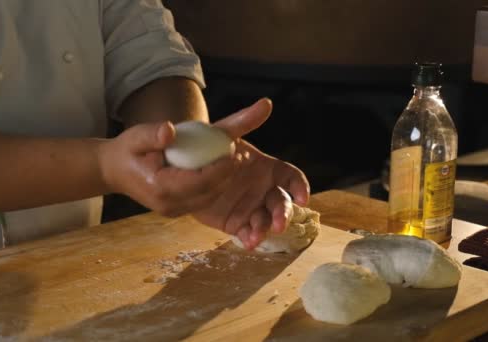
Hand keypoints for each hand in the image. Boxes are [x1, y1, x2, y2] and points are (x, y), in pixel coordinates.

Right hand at [98, 121, 239, 216]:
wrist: (114, 171)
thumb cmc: (127, 151)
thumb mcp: (135, 136)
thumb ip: (152, 134)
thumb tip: (170, 130)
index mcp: (160, 188)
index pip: (199, 181)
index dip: (220, 168)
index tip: (234, 151)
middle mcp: (169, 205)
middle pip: (209, 192)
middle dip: (228, 175)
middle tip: (241, 155)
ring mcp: (174, 210)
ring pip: (210, 198)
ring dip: (225, 181)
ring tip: (237, 160)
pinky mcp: (179, 210)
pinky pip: (204, 199)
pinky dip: (216, 185)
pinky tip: (225, 169)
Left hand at [192, 99, 309, 249]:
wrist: (184, 167)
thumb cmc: (210, 147)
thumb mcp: (226, 132)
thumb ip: (246, 120)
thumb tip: (266, 103)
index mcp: (267, 169)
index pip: (292, 178)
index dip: (300, 187)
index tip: (303, 198)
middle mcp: (263, 190)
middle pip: (282, 203)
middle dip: (283, 214)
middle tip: (278, 224)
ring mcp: (251, 207)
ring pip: (265, 220)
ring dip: (265, 228)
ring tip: (256, 234)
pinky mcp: (236, 222)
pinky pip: (247, 232)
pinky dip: (250, 238)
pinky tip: (248, 242)